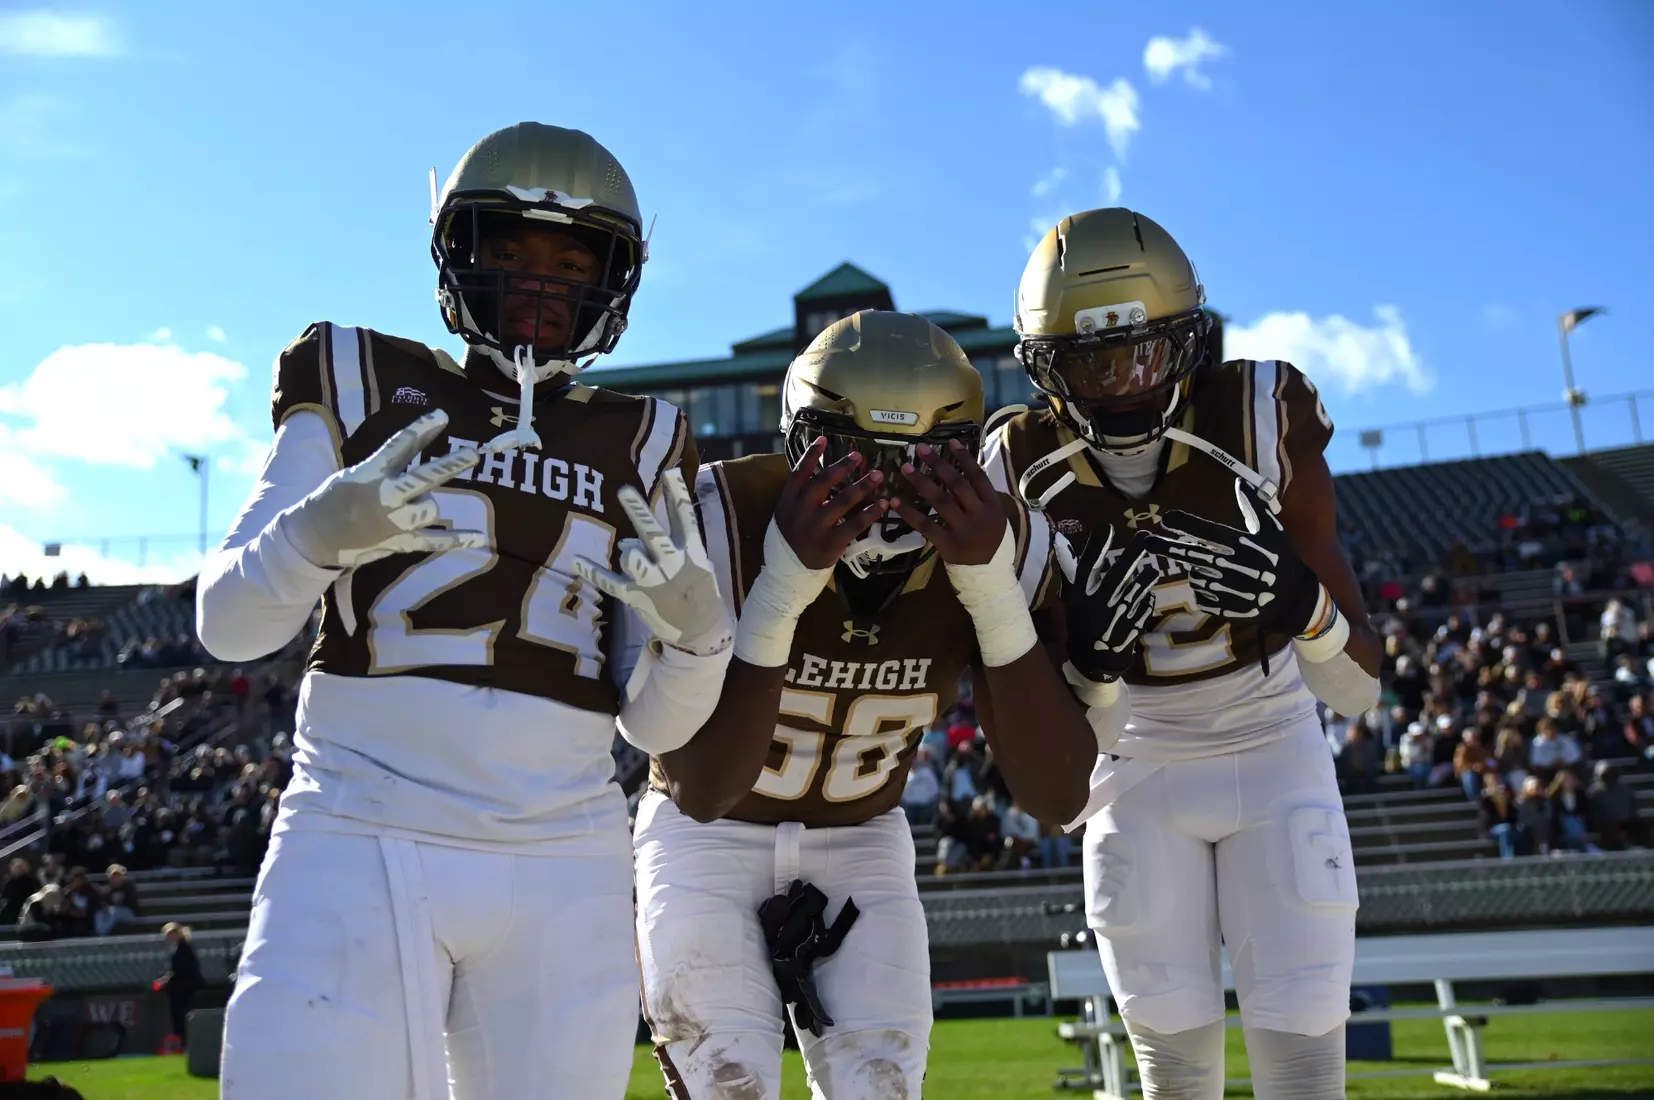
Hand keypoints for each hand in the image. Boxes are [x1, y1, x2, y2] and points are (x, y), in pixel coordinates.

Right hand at [282, 410, 484, 568]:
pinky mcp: (401, 542)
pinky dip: (458, 541)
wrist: (315, 536)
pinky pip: (435, 542)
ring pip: (431, 509)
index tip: (443, 416)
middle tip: (473, 456)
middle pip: (424, 478)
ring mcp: (395, 522)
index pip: (400, 445)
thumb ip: (394, 457)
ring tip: (414, 508)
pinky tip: (479, 538)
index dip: (422, 428)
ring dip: (428, 507)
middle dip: (449, 466)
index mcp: (372, 473)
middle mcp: (386, 497)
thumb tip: (425, 434)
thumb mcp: (359, 471)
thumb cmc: (336, 497)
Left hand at [573, 469, 733, 655]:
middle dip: (638, 512)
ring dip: (629, 552)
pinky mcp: (636, 596)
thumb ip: (676, 541)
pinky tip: (576, 560)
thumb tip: (638, 529)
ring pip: (630, 554)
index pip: (685, 518)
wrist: (701, 632)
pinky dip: (592, 572)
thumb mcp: (699, 562)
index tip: (670, 472)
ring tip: (636, 558)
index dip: (678, 494)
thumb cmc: (699, 590)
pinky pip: (609, 582)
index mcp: (692, 552)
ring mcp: (654, 582)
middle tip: (623, 490)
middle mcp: (673, 564)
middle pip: (653, 533)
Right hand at [774, 436, 888, 570]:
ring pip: (841, 502)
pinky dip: (870, 513)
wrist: (788, 572)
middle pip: (822, 483)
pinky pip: (854, 525)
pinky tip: (882, 504)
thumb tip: (823, 472)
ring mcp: (815, 529)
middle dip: (841, 467)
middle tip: (858, 456)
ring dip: (861, 486)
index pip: (798, 474)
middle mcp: (800, 513)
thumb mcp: (787, 515)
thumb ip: (801, 496)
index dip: (810, 455)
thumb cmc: (792, 539)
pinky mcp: (830, 544)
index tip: (824, 438)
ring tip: (877, 475)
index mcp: (787, 502)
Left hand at [888, 440, 1006, 565]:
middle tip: (920, 449)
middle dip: (938, 464)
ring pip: (940, 501)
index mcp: (992, 505)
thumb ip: (980, 495)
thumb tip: (963, 465)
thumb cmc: (989, 539)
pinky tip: (895, 501)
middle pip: (957, 484)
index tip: (949, 441)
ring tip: (905, 468)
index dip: (964, 458)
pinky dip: (909, 512)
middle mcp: (980, 515)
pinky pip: (926, 525)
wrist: (990, 573)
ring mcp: (964, 530)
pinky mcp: (948, 545)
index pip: (978, 476)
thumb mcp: (993, 515)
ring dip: (921, 482)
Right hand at [1055, 523, 1169, 682]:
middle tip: (1144, 536)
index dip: (1097, 547)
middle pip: (1117, 577)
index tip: (1107, 526)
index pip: (1088, 567)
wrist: (1092, 661)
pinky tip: (1149, 595)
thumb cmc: (1081, 625)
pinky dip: (1147, 602)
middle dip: (1130, 556)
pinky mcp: (1132, 627)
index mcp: (1081, 596)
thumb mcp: (1074, 601)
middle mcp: (1099, 604)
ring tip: (1153, 569)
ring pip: (1135, 593)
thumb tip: (1067, 547)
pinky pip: (1144, 610)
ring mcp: (1117, 617)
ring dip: (1145, 580)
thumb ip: (1076, 576)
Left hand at [1158, 478, 1320, 634]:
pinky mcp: (1229, 610)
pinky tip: (1220, 588)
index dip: (1186, 525)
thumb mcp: (1273, 530)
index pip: (1210, 532)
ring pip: (1196, 577)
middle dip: (1167, 548)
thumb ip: (1255, 506)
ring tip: (1217, 571)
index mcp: (1246, 545)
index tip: (1165, 519)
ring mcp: (1231, 591)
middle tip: (1146, 541)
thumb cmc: (1281, 558)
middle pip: (1194, 556)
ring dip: (1198, 572)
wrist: (1294, 598)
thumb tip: (1240, 482)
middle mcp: (1236, 567)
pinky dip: (1205, 592)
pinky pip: (1202, 597)